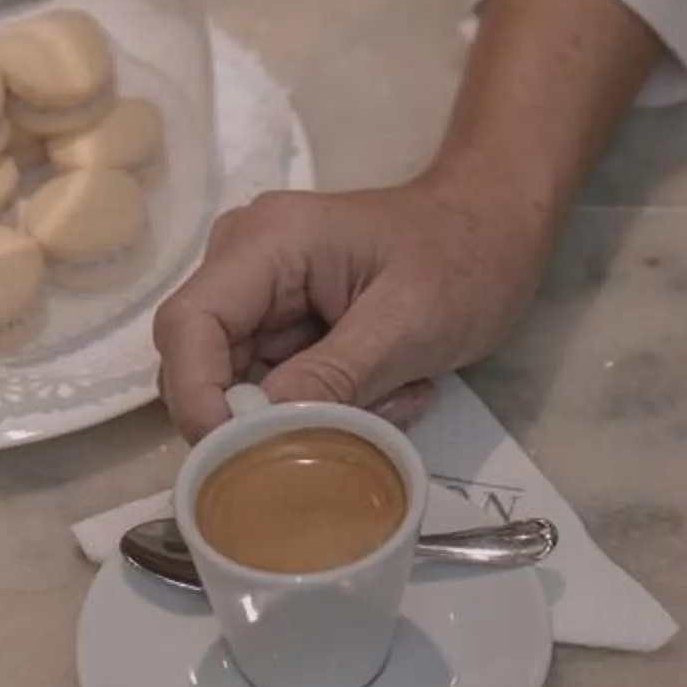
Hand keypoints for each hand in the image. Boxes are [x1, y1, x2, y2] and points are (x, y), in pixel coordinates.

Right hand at [152, 171, 554, 441]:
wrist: (497, 228)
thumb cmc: (464, 257)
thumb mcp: (410, 321)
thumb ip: (335, 375)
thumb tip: (259, 431)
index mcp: (266, 242)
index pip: (189, 326)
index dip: (197, 398)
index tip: (242, 458)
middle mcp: (246, 264)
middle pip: (208, 368)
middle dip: (273, 417)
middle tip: (362, 424)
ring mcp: (264, 297)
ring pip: (247, 391)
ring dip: (315, 415)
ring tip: (397, 397)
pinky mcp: (286, 326)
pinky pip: (281, 390)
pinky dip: (331, 407)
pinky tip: (395, 390)